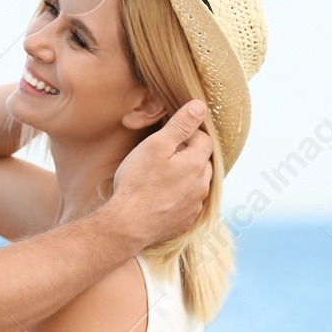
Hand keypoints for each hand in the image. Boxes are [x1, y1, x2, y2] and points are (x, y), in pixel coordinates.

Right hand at [111, 101, 213, 247]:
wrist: (127, 225)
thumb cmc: (138, 182)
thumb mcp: (156, 145)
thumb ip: (181, 124)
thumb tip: (200, 107)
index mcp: (197, 164)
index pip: (204, 139)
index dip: (187, 134)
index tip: (169, 137)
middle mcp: (202, 186)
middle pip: (202, 161)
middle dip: (188, 154)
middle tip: (164, 155)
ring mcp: (195, 206)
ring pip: (197, 183)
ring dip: (186, 176)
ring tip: (162, 175)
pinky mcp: (185, 222)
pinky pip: (188, 203)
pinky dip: (179, 196)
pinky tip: (161, 196)